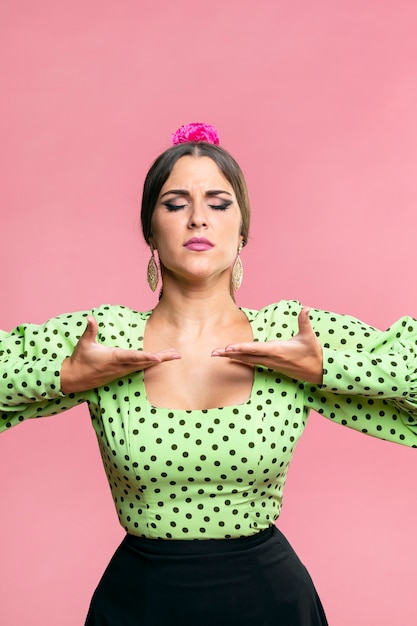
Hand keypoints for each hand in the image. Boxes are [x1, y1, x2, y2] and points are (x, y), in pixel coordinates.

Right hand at [60, 316, 179, 393]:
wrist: (76, 378)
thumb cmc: (80, 360)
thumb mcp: (84, 344)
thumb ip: (90, 330)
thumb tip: (90, 317)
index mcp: (114, 357)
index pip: (132, 357)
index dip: (146, 357)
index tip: (157, 358)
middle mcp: (121, 366)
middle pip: (145, 362)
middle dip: (161, 358)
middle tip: (177, 354)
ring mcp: (123, 370)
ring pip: (145, 365)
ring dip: (160, 360)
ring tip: (175, 355)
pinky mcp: (123, 372)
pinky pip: (141, 367)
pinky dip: (152, 363)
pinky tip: (162, 359)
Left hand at [211, 307, 322, 383]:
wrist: (317, 372)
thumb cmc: (313, 353)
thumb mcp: (309, 337)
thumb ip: (304, 322)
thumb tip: (306, 308)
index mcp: (277, 350)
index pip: (256, 349)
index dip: (241, 348)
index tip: (229, 348)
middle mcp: (270, 358)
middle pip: (246, 356)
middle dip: (229, 354)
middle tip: (213, 353)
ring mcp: (270, 363)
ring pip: (247, 359)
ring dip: (232, 356)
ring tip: (217, 354)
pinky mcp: (270, 365)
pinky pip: (252, 362)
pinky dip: (240, 359)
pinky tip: (232, 358)